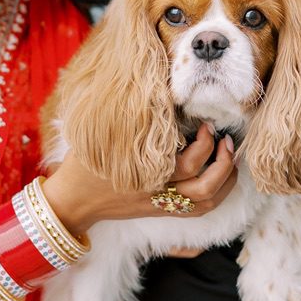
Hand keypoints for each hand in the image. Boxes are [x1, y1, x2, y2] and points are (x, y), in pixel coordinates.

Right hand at [44, 125, 236, 237]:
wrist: (72, 200)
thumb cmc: (83, 162)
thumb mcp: (99, 133)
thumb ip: (125, 117)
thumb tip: (151, 88)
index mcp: (143, 170)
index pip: (184, 160)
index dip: (203, 142)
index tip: (206, 122)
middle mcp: (156, 190)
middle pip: (201, 183)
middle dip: (219, 159)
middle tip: (223, 136)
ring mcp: (160, 204)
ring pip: (205, 199)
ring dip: (224, 177)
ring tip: (228, 154)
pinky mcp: (161, 211)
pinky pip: (198, 210)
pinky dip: (217, 195)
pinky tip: (223, 177)